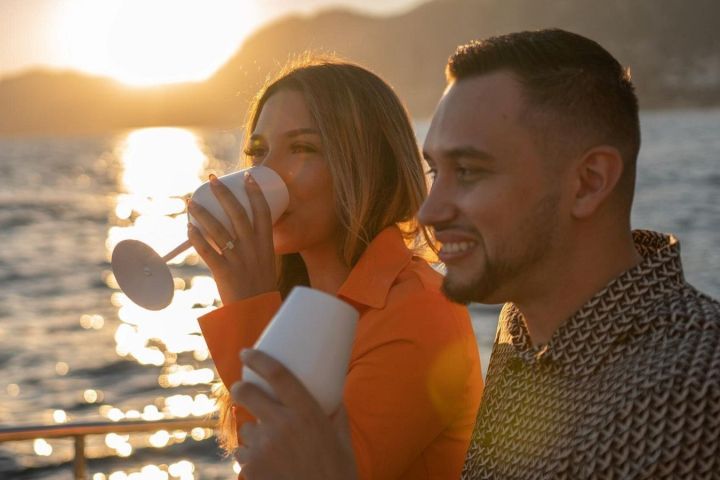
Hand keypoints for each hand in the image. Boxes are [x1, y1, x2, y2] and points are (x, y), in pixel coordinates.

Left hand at [187, 173, 276, 303]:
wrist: (256, 315)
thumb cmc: (260, 289)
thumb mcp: (265, 263)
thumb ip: (255, 247)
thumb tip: (238, 232)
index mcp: (266, 245)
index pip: (263, 211)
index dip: (255, 192)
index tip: (247, 176)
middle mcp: (253, 249)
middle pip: (238, 214)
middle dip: (224, 194)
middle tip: (212, 180)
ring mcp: (239, 260)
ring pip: (218, 230)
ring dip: (203, 214)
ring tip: (191, 203)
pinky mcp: (224, 273)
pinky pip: (207, 252)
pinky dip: (197, 239)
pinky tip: (188, 229)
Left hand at [231, 349, 356, 479]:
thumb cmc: (338, 475)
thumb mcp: (343, 441)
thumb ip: (336, 416)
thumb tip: (334, 397)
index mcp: (307, 413)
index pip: (278, 375)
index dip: (258, 359)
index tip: (246, 352)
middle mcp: (283, 425)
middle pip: (247, 393)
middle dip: (240, 389)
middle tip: (240, 389)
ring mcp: (264, 448)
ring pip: (246, 429)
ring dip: (254, 434)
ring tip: (273, 449)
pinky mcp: (251, 469)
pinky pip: (243, 455)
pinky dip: (251, 458)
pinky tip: (267, 467)